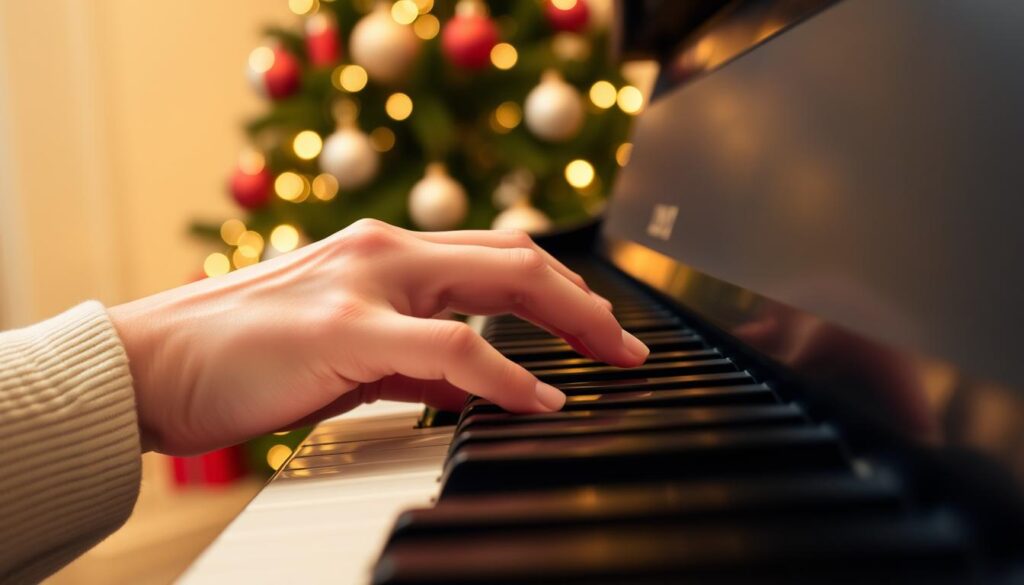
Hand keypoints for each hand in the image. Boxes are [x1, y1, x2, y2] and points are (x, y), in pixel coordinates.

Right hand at [109, 220, 649, 454]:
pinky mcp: (345, 327)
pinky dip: (506, 373)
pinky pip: (450, 346)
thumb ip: (417, 361)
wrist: (153, 366)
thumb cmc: (245, 357)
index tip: (599, 329)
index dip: (559, 289)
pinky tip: (541, 400)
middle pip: (515, 257)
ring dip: (570, 318)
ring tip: (612, 357)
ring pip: (497, 280)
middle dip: (584, 300)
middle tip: (627, 344)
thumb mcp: (351, 352)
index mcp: (385, 255)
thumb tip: (482, 384)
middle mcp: (384, 252)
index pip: (497, 258)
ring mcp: (367, 282)